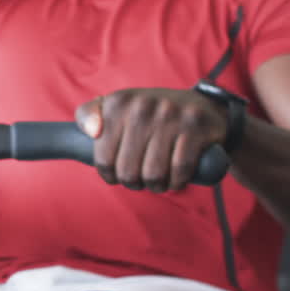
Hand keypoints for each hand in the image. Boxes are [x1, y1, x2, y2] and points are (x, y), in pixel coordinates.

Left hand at [76, 88, 226, 191]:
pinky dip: (177, 182)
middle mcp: (142, 107)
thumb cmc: (148, 114)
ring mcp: (170, 116)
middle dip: (133, 183)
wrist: (201, 105)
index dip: (109, 175)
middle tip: (140, 180)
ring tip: (157, 182)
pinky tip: (175, 180)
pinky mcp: (195, 127)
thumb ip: (88, 115)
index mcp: (118, 103)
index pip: (103, 158)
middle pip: (128, 170)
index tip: (116, 176)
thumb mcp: (115, 107)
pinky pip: (180, 169)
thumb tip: (92, 132)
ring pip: (154, 174)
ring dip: (156, 186)